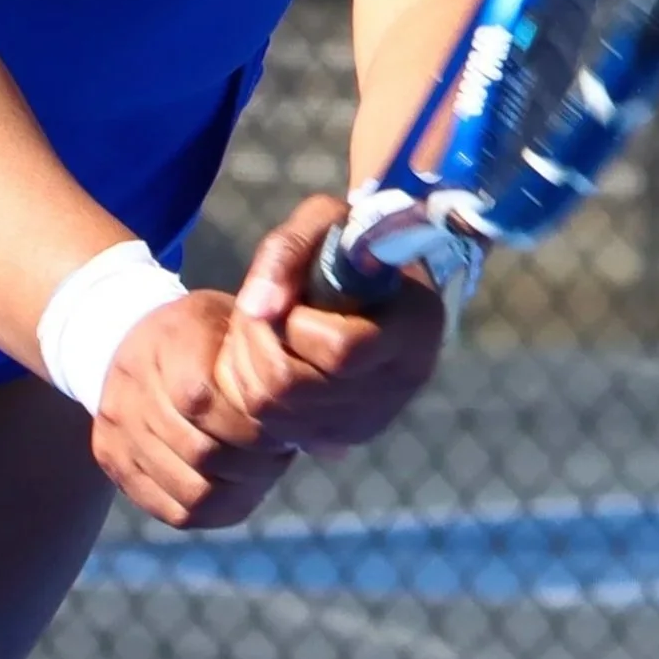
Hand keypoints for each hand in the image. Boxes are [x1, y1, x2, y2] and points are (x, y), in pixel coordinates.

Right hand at [93, 292, 297, 529]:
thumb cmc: (203, 333)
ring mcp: (117, 428)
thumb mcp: (239, 327)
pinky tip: (229, 485)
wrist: (125, 334)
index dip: (252, 426)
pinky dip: (210, 507)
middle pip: (199, 452)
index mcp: (166, 342)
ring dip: (234, 489)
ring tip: (254, 469)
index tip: (281, 427)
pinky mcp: (111, 460)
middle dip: (251, 462)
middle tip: (276, 454)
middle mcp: (130, 387)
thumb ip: (282, 376)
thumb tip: (335, 448)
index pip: (205, 401)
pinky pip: (171, 510)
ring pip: (189, 490)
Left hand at [212, 194, 445, 452]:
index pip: (342, 350)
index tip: (290, 294)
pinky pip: (273, 429)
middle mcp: (400, 383)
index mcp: (414, 327)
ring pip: (274, 414)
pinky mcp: (342, 436)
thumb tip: (256, 308)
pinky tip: (265, 357)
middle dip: (256, 342)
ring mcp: (371, 418)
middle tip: (258, 310)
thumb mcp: (327, 222)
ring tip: (259, 330)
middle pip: (296, 389)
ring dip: (245, 366)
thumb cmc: (353, 243)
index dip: (296, 322)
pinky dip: (250, 391)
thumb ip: (288, 252)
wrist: (380, 280)